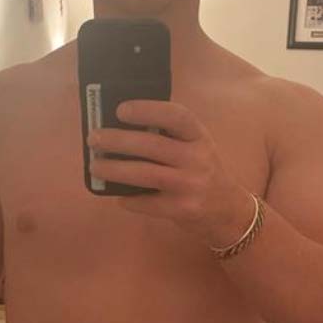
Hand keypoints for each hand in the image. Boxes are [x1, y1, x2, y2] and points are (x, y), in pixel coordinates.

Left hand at [87, 100, 252, 246]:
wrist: (227, 211)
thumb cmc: (202, 172)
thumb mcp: (195, 148)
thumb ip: (169, 137)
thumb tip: (120, 128)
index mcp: (199, 137)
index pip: (176, 116)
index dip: (148, 110)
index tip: (120, 110)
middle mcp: (197, 158)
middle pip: (152, 145)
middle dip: (117, 140)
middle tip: (94, 138)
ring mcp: (190, 185)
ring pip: (145, 174)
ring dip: (114, 169)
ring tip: (95, 166)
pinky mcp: (182, 210)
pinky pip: (147, 202)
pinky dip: (128, 199)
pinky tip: (116, 196)